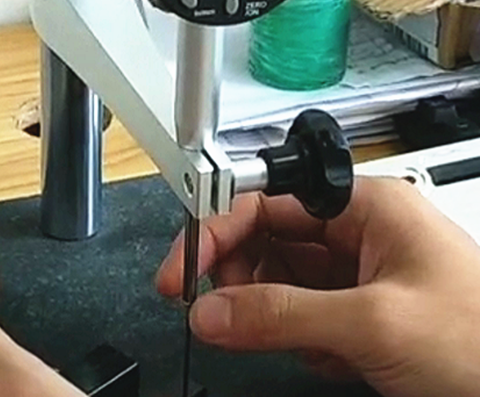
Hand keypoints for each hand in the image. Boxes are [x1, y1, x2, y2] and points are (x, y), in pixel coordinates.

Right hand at [157, 176, 479, 396]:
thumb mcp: (375, 323)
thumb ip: (283, 314)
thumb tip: (213, 310)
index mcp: (366, 206)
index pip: (270, 200)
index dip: (220, 228)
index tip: (184, 268)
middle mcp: (360, 232)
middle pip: (270, 239)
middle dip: (242, 277)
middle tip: (220, 311)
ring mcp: (361, 274)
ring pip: (283, 281)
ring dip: (270, 314)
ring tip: (281, 340)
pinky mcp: (363, 313)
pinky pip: (304, 314)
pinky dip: (299, 339)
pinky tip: (328, 358)